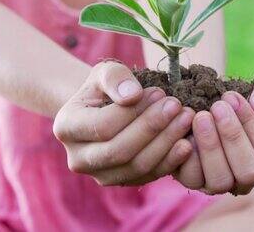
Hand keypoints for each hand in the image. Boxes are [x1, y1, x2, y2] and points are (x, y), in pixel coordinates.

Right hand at [53, 61, 194, 185]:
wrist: (103, 110)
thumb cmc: (105, 87)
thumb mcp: (104, 72)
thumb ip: (115, 77)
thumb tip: (132, 95)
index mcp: (66, 128)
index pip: (103, 126)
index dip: (134, 112)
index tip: (160, 93)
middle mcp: (78, 158)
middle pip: (120, 151)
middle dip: (153, 128)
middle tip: (178, 107)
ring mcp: (99, 175)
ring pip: (136, 167)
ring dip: (166, 144)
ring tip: (186, 120)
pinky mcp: (121, 182)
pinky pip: (148, 176)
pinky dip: (170, 161)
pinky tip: (187, 143)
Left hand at [174, 84, 253, 194]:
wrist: (201, 107)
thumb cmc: (234, 105)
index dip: (250, 122)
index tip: (232, 96)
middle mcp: (246, 179)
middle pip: (248, 173)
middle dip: (232, 137)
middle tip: (217, 107)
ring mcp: (220, 184)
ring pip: (220, 181)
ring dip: (210, 147)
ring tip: (200, 117)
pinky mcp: (194, 181)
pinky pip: (192, 178)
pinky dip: (188, 155)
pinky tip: (185, 131)